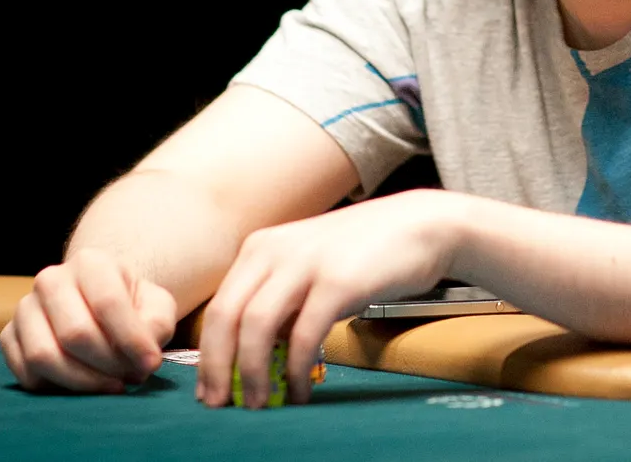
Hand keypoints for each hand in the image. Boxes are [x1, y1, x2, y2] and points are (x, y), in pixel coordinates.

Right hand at [0, 249, 177, 393]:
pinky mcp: (9, 337)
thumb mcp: (157, 308)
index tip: (150, 364)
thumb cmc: (132, 307)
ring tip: (110, 385)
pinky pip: (27, 374)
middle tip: (130, 378)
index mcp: (91, 262)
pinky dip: (58, 388)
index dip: (131, 339)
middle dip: (107, 364)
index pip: (108, 302)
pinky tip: (83, 384)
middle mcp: (51, 279)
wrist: (98, 305)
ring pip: (43, 355)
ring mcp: (25, 308)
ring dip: (82, 381)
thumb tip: (144, 359)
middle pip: (75, 333)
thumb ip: (157, 327)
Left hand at [195, 188, 460, 408]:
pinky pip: (303, 335)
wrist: (421, 226)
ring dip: (252, 373)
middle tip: (224, 403)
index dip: (208, 355)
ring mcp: (305, 263)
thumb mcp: (309, 264)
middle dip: (219, 368)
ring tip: (261, 402)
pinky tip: (302, 387)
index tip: (211, 388)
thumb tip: (251, 354)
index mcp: (261, 247)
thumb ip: (280, 298)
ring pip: (256, 327)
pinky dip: (296, 368)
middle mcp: (274, 250)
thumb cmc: (366, 253)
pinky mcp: (337, 281)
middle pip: (226, 318)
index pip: (218, 308)